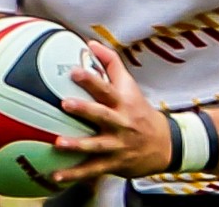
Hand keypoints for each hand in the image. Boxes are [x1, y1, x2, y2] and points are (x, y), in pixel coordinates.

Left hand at [52, 40, 170, 181]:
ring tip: (58, 143)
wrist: (162, 144)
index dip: (91, 79)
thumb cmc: (138, 109)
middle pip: (102, 115)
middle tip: (64, 103)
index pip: (106, 88)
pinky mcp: (113, 163)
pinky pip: (92, 170)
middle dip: (84, 109)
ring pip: (96, 145)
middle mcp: (120, 122)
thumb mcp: (129, 85)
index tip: (74, 71)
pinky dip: (75, 174)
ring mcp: (117, 144)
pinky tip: (56, 175)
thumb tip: (88, 43)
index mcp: (122, 101)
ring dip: (77, 145)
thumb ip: (110, 62)